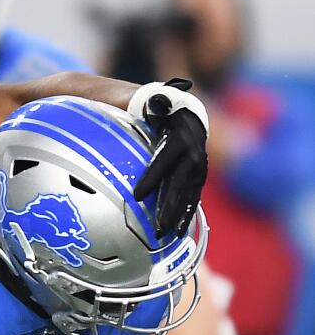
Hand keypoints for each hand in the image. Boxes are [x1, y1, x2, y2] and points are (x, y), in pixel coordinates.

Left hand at [129, 79, 207, 236]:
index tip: (136, 196)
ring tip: (167, 234)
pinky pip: (193, 196)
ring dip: (179, 214)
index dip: (152, 177)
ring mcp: (198, 164)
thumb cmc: (156, 111)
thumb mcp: (147, 103)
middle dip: (168, 205)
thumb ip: (144, 104)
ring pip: (189, 192)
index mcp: (179, 134)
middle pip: (180, 181)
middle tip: (156, 227)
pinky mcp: (198, 175)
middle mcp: (193, 150)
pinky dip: (186, 213)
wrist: (183, 112)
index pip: (164, 158)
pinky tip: (179, 231)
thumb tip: (153, 101)